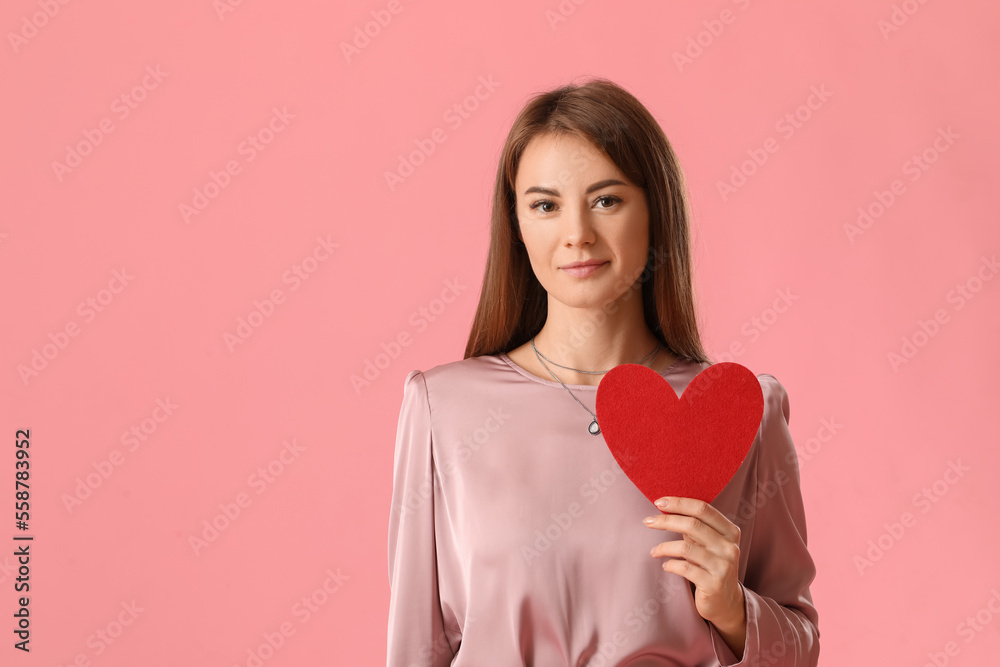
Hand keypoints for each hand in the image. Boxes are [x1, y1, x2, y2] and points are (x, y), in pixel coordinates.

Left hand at [643, 496, 746, 649]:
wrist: (726, 602)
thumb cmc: (711, 566)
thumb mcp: (708, 544)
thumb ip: (695, 527)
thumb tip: (666, 507)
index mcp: (730, 532)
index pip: (703, 509)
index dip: (679, 503)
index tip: (659, 502)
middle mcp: (730, 547)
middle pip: (692, 525)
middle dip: (666, 521)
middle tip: (648, 521)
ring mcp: (723, 566)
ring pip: (686, 547)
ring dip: (664, 547)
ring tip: (654, 551)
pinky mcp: (713, 584)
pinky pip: (684, 568)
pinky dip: (671, 565)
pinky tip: (666, 565)